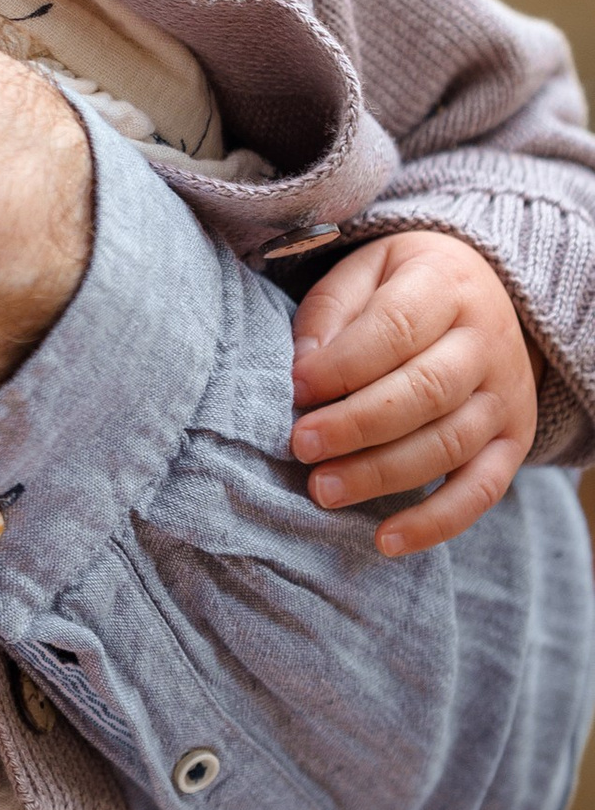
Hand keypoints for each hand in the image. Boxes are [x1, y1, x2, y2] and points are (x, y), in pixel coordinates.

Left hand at [290, 229, 538, 556]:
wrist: (487, 297)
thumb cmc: (404, 286)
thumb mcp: (367, 269)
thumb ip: (332, 310)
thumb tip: (303, 369)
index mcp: (447, 284)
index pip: (396, 327)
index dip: (343, 363)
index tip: (295, 389)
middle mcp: (487, 342)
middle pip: (426, 391)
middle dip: (356, 424)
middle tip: (301, 446)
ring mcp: (506, 397)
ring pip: (449, 445)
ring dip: (382, 475)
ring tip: (322, 490)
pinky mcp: (514, 443)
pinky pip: (482, 492)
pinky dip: (436, 522)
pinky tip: (386, 540)